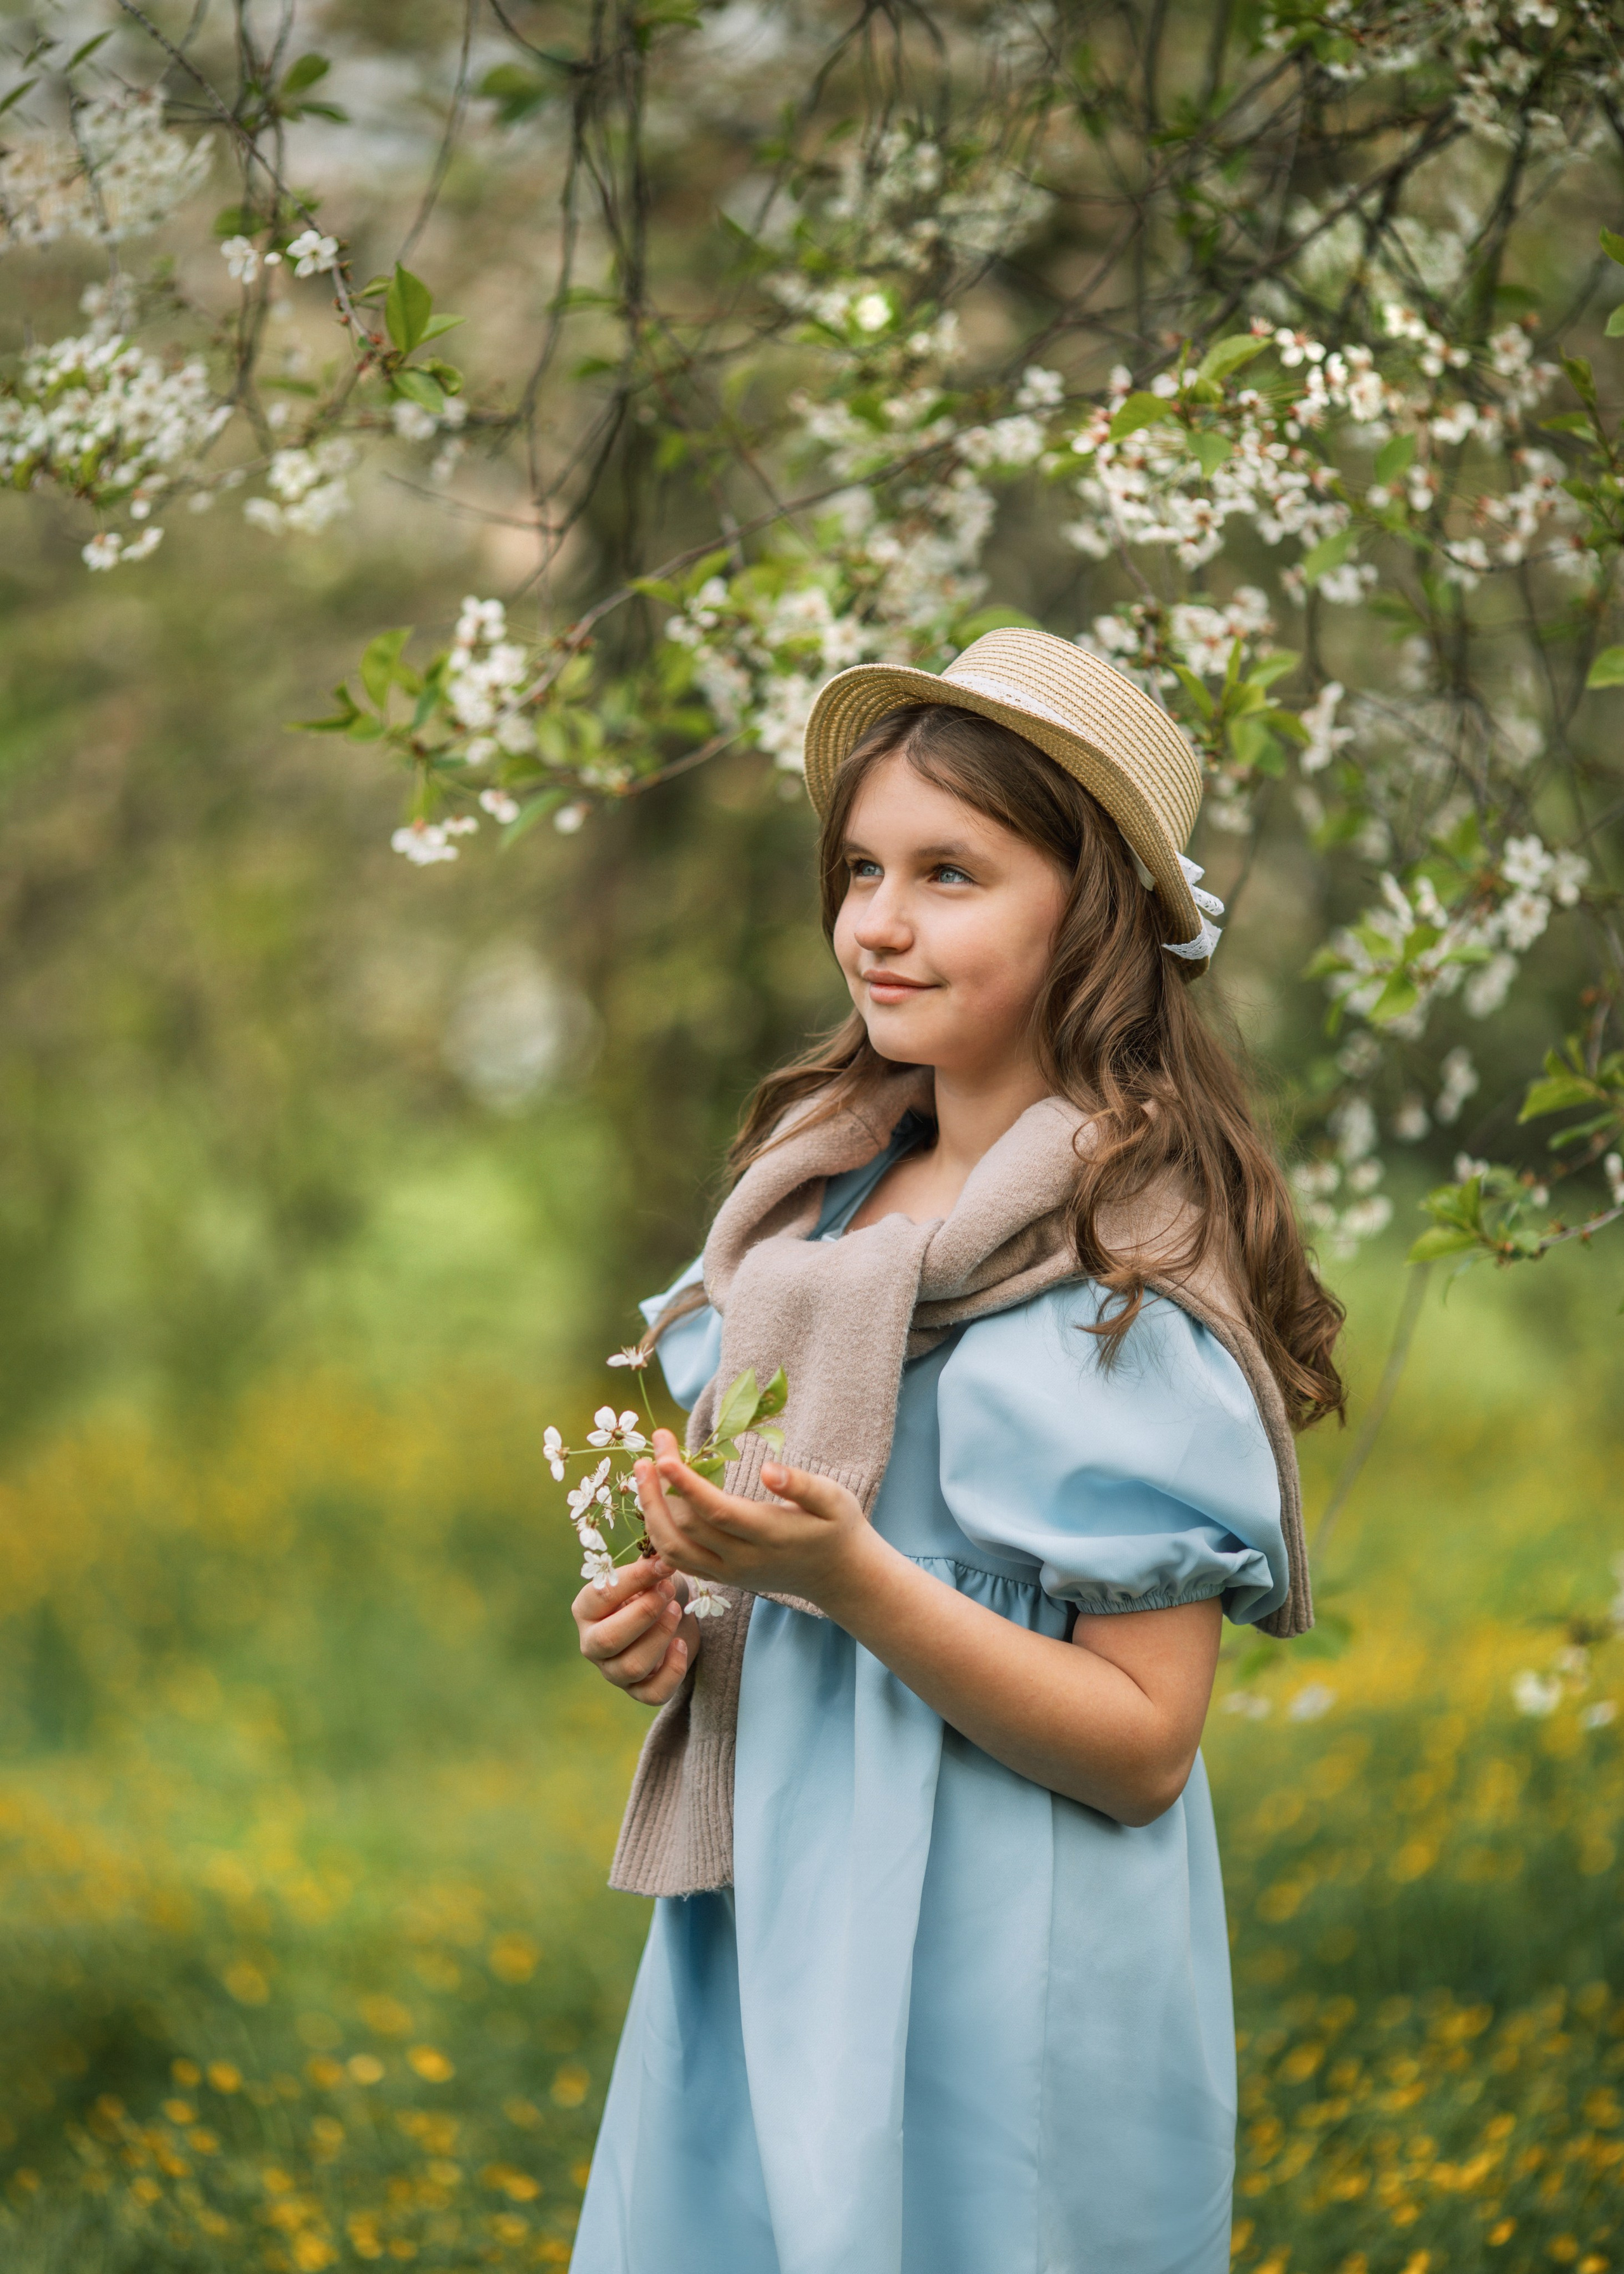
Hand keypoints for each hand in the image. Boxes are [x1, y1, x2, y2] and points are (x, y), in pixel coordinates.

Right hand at [572, 1553, 700, 1705]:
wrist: (673, 1618)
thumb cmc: (655, 1590)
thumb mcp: (650, 1575)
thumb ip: (649, 1565)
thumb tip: (661, 1555)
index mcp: (586, 1610)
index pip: (600, 1597)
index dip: (634, 1580)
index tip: (663, 1565)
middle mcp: (592, 1644)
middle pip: (607, 1640)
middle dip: (644, 1614)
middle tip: (668, 1591)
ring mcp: (613, 1671)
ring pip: (631, 1667)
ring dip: (660, 1637)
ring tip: (677, 1611)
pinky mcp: (638, 1691)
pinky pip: (653, 1694)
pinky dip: (672, 1670)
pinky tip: (681, 1645)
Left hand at [633, 1428, 881, 1615]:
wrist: (838, 1576)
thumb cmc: (837, 1528)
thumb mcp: (833, 1499)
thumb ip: (802, 1484)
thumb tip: (769, 1470)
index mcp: (769, 1535)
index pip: (715, 1511)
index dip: (686, 1484)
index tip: (664, 1454)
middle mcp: (742, 1559)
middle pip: (685, 1528)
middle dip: (661, 1487)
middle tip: (653, 1447)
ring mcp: (728, 1573)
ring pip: (673, 1549)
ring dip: (651, 1511)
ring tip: (643, 1473)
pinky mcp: (721, 1577)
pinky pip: (678, 1559)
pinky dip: (658, 1532)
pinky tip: (653, 1502)